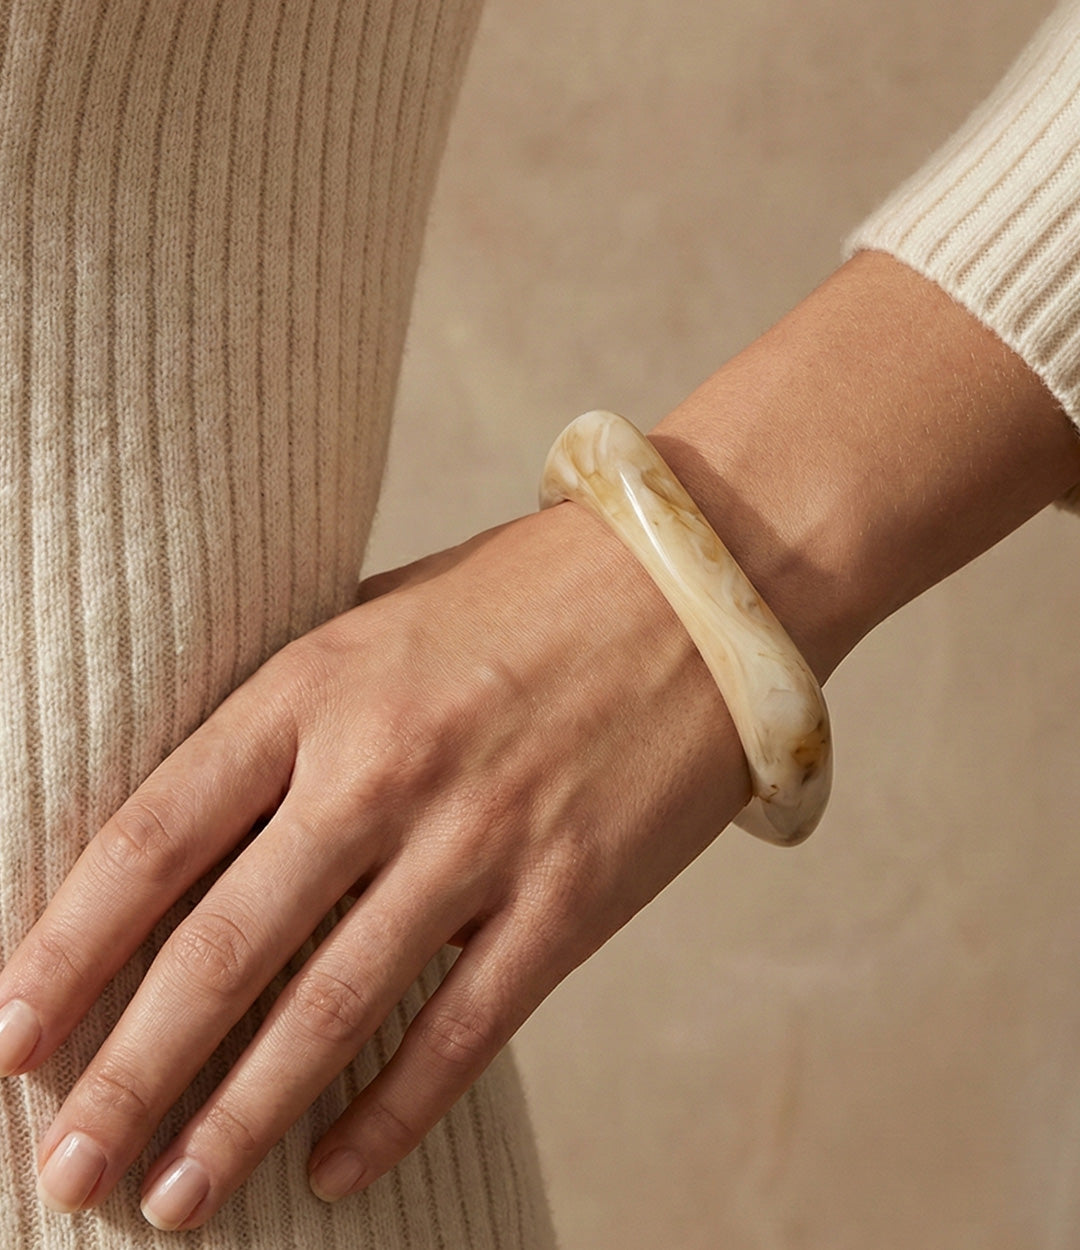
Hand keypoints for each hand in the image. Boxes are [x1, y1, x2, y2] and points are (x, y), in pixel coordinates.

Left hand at [0, 499, 752, 1229]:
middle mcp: (385, 766)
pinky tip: (334, 1169)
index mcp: (317, 683)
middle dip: (127, 1071)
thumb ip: (295, 707)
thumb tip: (206, 807)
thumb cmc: (529, 592)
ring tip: (169, 1199)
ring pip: (331, 1008)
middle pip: (223, 945)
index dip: (66, 943)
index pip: (156, 834)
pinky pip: (463, 1028)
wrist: (699, 580)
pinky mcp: (572, 893)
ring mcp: (482, 836)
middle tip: (60, 1168)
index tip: (4, 1032)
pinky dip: (392, 1109)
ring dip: (239, 1118)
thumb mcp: (383, 616)